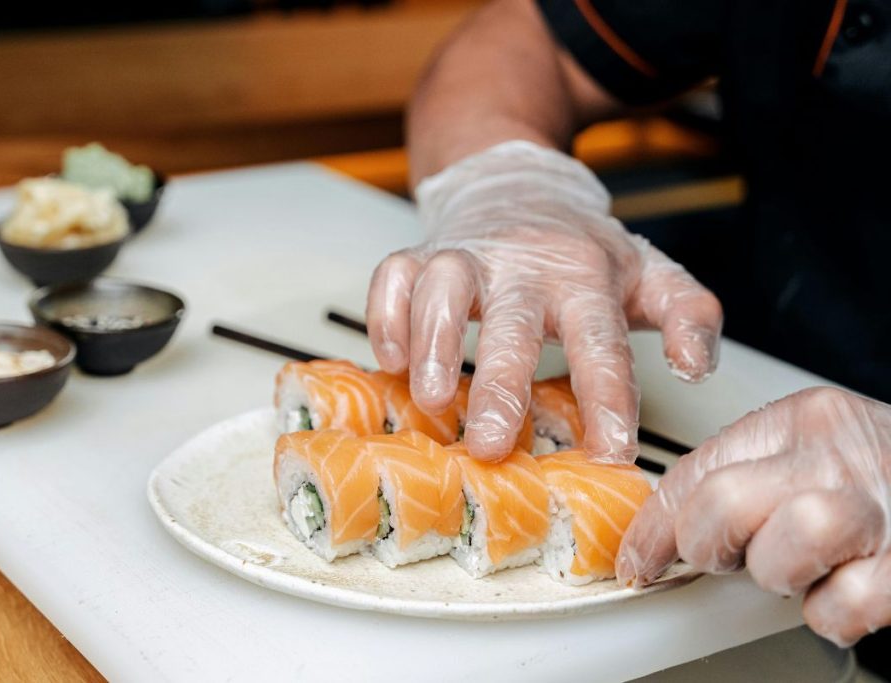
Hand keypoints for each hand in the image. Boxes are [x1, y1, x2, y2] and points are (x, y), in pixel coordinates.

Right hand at [366, 141, 721, 461]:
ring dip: (432, 341)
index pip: (600, 341)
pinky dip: (386, 315)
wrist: (523, 186)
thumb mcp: (653, 275)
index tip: (611, 452)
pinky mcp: (423, 253)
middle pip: (512, 322)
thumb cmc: (585, 250)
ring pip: (442, 286)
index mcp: (586, 278)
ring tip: (429, 399)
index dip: (607, 397)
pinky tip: (390, 359)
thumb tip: (695, 366)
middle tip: (491, 444)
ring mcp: (468, 256)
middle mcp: (524, 266)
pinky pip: (393, 275)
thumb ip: (690, 316)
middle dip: (500, 384)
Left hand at [617, 386, 890, 646]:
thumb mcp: (815, 450)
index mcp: (803, 419)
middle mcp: (841, 454)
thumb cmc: (890, 473)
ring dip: (779, 573)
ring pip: (786, 546)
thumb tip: (664, 529)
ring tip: (800, 569)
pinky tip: (844, 593)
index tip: (639, 558)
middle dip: (707, 545)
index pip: (695, 469)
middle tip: (727, 558)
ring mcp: (881, 509)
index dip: (654, 525)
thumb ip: (747, 473)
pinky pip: (846, 605)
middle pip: (724, 503)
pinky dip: (834, 614)